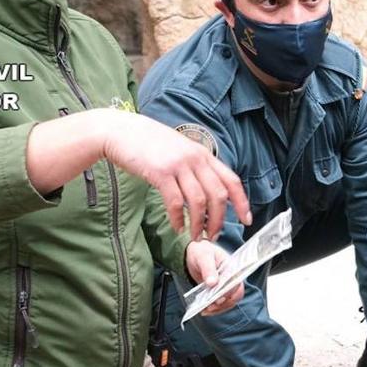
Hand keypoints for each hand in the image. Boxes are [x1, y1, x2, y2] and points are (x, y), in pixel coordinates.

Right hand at [99, 110, 250, 240]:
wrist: (121, 130)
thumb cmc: (148, 143)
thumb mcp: (180, 150)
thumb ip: (196, 166)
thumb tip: (209, 191)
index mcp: (203, 154)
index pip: (231, 180)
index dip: (241, 202)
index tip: (246, 219)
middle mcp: (195, 158)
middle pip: (218, 195)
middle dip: (218, 220)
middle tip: (213, 235)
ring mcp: (178, 165)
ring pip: (199, 202)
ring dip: (199, 224)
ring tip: (195, 236)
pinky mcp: (160, 173)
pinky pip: (175, 202)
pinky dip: (178, 219)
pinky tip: (177, 227)